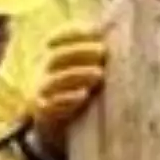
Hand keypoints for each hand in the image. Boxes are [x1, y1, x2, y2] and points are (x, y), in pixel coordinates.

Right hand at [27, 23, 104, 159]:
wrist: (55, 128)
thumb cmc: (76, 94)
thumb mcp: (81, 73)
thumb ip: (94, 57)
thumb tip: (117, 34)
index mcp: (54, 57)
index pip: (60, 39)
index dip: (73, 32)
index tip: (94, 30)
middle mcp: (45, 72)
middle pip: (57, 57)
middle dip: (80, 52)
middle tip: (102, 52)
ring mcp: (42, 92)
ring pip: (54, 79)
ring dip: (77, 74)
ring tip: (98, 74)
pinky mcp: (43, 112)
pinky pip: (52, 104)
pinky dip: (67, 99)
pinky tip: (83, 95)